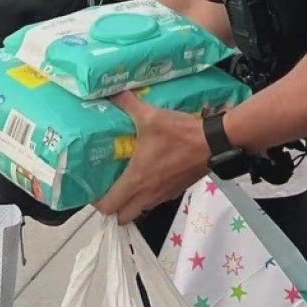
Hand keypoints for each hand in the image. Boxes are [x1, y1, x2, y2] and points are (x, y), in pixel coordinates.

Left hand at [92, 91, 209, 223]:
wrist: (213, 143)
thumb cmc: (178, 134)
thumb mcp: (151, 115)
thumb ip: (129, 104)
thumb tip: (113, 90)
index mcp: (136, 179)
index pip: (109, 206)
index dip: (98, 203)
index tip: (93, 190)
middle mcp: (147, 193)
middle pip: (123, 216)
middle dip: (113, 210)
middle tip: (108, 191)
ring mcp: (163, 195)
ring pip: (140, 210)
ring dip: (131, 204)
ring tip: (125, 185)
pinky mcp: (176, 191)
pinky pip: (155, 201)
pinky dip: (148, 196)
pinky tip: (148, 178)